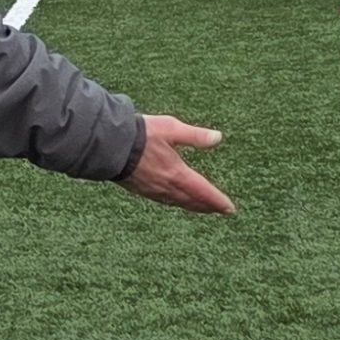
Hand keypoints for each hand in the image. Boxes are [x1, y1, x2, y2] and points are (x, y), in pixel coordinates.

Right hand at [120, 116, 234, 214]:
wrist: (109, 144)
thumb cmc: (141, 134)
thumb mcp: (172, 129)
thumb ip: (195, 136)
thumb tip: (218, 138)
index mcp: (177, 173)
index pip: (203, 191)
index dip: (218, 201)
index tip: (230, 209)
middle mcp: (166, 186)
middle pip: (192, 201)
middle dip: (208, 206)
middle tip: (220, 210)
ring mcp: (153, 190)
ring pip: (178, 203)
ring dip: (193, 206)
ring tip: (203, 207)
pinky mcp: (141, 190)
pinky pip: (164, 201)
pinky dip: (177, 203)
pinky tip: (176, 200)